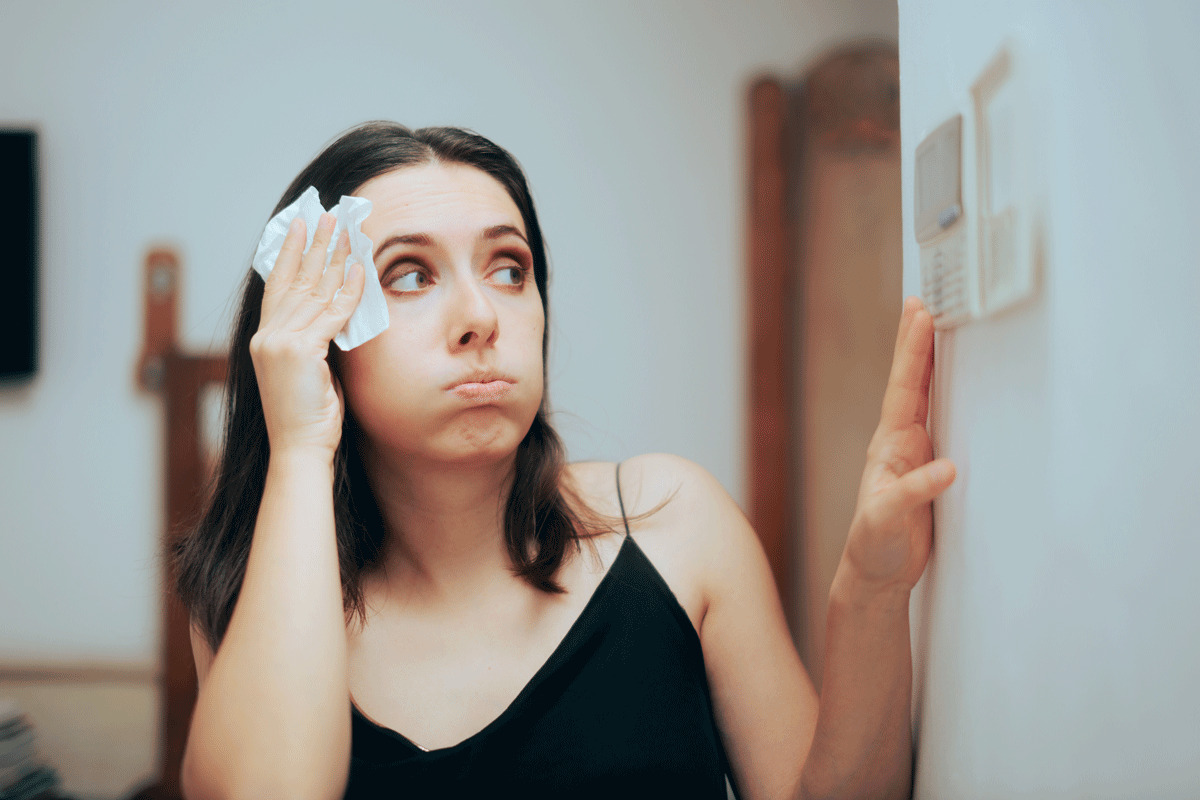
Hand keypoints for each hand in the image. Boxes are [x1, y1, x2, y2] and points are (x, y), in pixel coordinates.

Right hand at [249, 212, 364, 460]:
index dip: (288, 252)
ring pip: (314, 290)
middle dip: (312, 244)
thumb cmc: (309, 417)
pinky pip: (331, 313)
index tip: (299, 225)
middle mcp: (268, 336)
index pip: (277, 285)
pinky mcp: (299, 352)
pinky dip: (348, 291)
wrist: (300, 449)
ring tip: (346, 230)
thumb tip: (337, 313)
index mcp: (265, 339)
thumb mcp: (310, 371)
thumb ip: (316, 340)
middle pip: (295, 278)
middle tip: (326, 214)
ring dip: (333, 257)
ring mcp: (280, 342)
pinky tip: (360, 269)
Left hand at [841, 296, 955, 593]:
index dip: (913, 351)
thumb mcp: (886, 521)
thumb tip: (947, 468)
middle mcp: (900, 442)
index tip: (920, 315)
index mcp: (889, 446)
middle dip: (916, 341)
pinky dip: (947, 396)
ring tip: (932, 325)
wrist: (875, 574)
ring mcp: (914, 453)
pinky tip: (956, 381)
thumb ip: (913, 494)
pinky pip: (941, 422)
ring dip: (929, 362)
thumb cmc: (874, 547)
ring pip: (924, 398)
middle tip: (921, 300)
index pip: (905, 388)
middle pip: (911, 382)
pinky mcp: (930, 468)